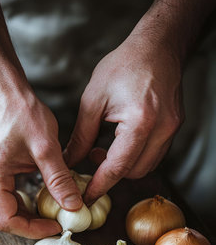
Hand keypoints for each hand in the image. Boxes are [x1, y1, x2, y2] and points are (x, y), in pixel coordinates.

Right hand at [0, 85, 81, 238]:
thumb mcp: (46, 147)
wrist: (2, 87)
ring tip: (50, 209)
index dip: (31, 229)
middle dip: (30, 223)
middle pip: (2, 217)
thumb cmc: (20, 111)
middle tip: (55, 221)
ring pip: (3, 206)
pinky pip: (2, 193)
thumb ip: (59, 179)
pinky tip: (39, 193)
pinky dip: (21, 198)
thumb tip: (73, 205)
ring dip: (26, 212)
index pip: (6, 220)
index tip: (55, 226)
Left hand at [64, 32, 183, 203]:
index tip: (86, 197)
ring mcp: (172, 130)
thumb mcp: (93, 101)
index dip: (99, 185)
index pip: (117, 167)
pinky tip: (121, 142)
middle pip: (134, 172)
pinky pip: (154, 154)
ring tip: (106, 148)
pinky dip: (136, 156)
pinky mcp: (175, 127)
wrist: (157, 47)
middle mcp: (161, 130)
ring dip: (124, 166)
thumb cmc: (123, 66)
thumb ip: (82, 136)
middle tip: (92, 159)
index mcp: (140, 122)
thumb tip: (70, 161)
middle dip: (111, 174)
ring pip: (146, 166)